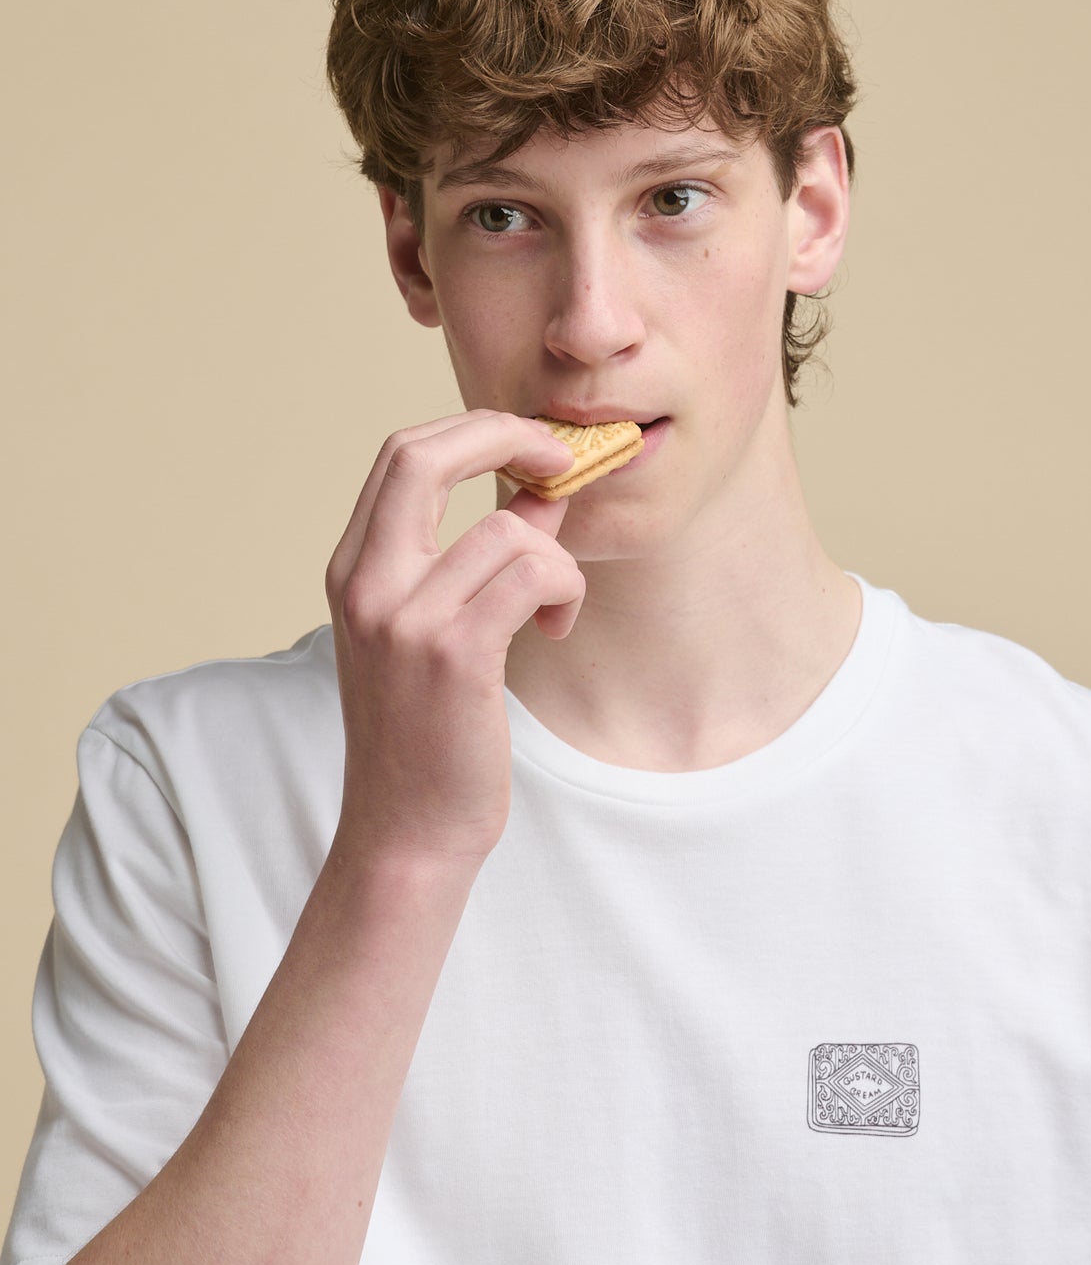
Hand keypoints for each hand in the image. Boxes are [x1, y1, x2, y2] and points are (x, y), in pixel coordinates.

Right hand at [323, 411, 584, 866]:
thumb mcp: (441, 632)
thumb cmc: (428, 736)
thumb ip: (483, 556)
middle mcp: (366, 584)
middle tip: (562, 463)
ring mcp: (403, 619)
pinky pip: (531, 573)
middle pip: (425, 453)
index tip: (532, 448)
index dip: (475, 430)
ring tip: (555, 606)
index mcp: (353, 571)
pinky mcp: (452, 655)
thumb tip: (542, 491)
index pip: (402, 455)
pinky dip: (563, 589)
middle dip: (507, 437)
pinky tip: (555, 627)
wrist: (406, 833)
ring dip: (556, 558)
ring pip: (506, 528)